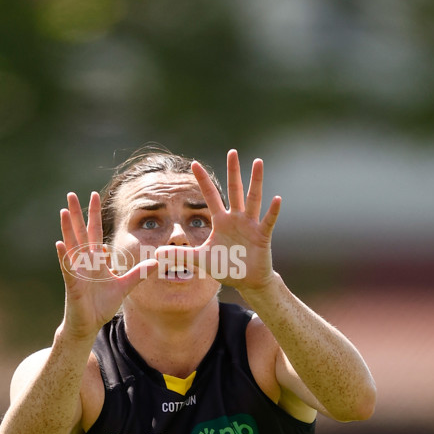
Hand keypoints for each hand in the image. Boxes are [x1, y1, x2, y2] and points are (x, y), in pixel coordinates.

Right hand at [56, 191, 156, 339]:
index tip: (94, 195)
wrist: (89, 324)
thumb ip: (138, 273)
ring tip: (64, 211)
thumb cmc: (102, 304)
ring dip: (67, 229)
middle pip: (81, 232)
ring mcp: (77, 271)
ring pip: (71, 245)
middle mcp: (84, 261)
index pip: (95, 231)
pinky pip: (68, 267)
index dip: (94, 214)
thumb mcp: (124, 286)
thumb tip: (156, 262)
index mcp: (96, 259)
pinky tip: (59, 244)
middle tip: (71, 193)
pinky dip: (64, 256)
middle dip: (77, 213)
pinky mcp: (73, 284)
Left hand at [178, 149, 281, 291]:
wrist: (246, 281)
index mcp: (220, 221)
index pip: (210, 196)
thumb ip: (181, 255)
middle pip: (234, 190)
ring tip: (257, 162)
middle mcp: (236, 218)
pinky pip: (268, 221)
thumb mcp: (200, 260)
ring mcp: (250, 225)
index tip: (194, 163)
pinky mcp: (262, 236)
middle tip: (232, 151)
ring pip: (252, 199)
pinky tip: (276, 199)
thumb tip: (157, 254)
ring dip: (255, 181)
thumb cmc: (226, 266)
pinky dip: (272, 211)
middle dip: (232, 171)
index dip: (203, 180)